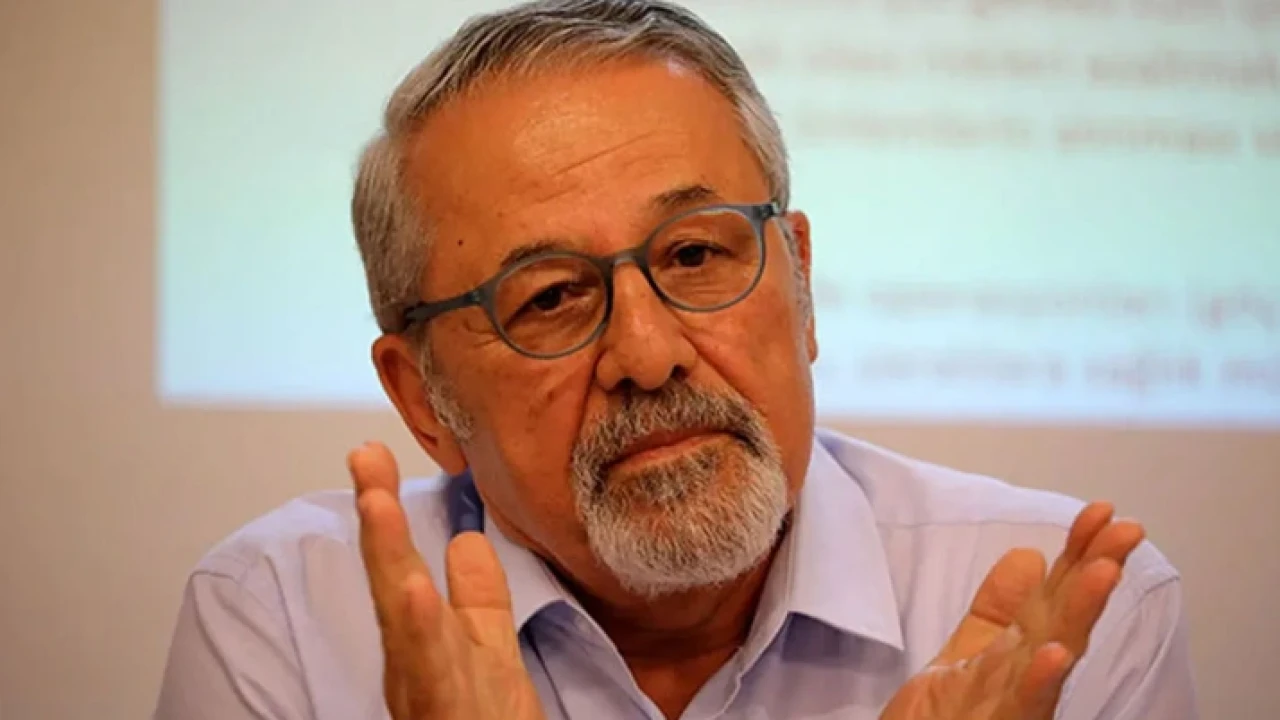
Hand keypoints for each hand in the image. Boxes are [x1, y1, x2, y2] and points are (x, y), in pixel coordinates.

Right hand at [349, 442, 544, 719]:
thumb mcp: (487, 656)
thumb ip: (476, 601)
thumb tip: (467, 540)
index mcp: (428, 646)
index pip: (403, 566)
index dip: (387, 510)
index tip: (370, 449)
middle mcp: (418, 668)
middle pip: (392, 585)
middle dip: (378, 522)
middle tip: (363, 454)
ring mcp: (427, 696)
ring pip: (403, 627)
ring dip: (388, 562)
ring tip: (378, 503)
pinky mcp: (441, 715)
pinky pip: (432, 677)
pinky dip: (422, 633)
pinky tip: (416, 591)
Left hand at [881, 502, 1144, 719]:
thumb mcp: (965, 656)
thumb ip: (996, 612)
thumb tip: (1029, 554)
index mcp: (1018, 656)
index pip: (1054, 595)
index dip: (1077, 553)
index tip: (1100, 511)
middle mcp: (1026, 679)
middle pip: (1064, 620)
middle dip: (1094, 574)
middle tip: (1125, 530)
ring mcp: (1015, 706)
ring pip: (1053, 656)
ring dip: (1080, 614)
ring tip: (1104, 570)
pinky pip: (1022, 705)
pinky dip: (1041, 681)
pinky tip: (1057, 652)